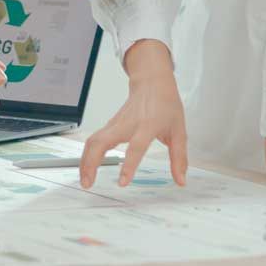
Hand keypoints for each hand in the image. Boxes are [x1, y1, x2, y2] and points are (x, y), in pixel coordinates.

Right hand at [79, 40, 187, 187]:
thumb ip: (179, 159)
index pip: (135, 147)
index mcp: (147, 126)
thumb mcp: (179, 132)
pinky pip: (93, 140)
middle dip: (91, 164)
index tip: (122, 182)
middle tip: (88, 183)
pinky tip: (87, 167)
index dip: (128, 165)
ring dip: (85, 161)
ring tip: (85, 180)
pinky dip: (87, 154)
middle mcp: (126, 125)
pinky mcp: (109, 125)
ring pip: (92, 141)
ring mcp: (115, 124)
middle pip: (101, 142)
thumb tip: (181, 181)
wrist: (152, 83)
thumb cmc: (166, 105)